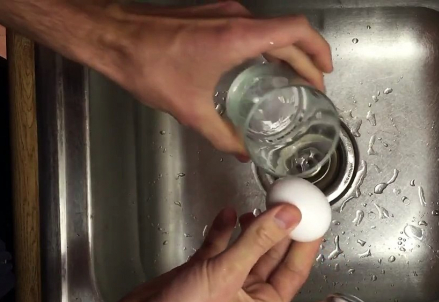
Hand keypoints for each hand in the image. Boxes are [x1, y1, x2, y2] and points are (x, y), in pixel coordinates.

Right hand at [40, 205, 321, 301]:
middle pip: (272, 255)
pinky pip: (218, 247)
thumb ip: (257, 242)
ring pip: (245, 248)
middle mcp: (246, 295)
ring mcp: (222, 283)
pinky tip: (227, 214)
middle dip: (280, 227)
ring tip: (261, 202)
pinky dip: (222, 230)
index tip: (313, 214)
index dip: (305, 241)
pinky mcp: (199, 274)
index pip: (295, 268)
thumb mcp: (226, 277)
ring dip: (252, 226)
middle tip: (287, 198)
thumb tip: (287, 216)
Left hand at [94, 1, 333, 156]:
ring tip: (291, 81)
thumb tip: (241, 150)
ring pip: (270, 30)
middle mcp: (236, 18)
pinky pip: (250, 29)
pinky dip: (264, 47)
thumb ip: (222, 134)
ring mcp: (224, 12)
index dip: (319, 50)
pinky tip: (258, 71)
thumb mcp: (190, 108)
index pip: (297, 31)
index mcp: (238, 37)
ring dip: (286, 53)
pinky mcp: (211, 15)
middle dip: (306, 60)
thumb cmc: (147, 63)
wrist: (113, 35)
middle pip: (288, 34)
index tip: (325, 71)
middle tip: (312, 88)